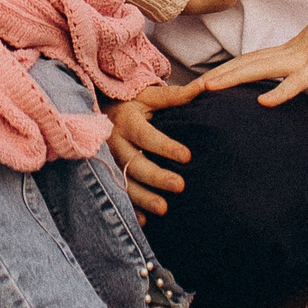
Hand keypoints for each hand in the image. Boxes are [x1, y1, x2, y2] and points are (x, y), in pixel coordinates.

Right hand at [103, 80, 200, 216]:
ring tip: (164, 209)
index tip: (187, 156)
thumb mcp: (149, 96)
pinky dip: (131, 209)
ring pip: (125, 182)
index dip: (165, 146)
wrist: (102, 109)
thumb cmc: (132, 103)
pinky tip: (145, 221)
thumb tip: (204, 86)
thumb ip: (175, 96)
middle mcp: (115, 142)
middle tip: (180, 186)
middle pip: (134, 163)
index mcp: (127, 121)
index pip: (146, 136)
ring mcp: (109, 161)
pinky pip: (118, 193)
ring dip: (143, 197)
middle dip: (156, 177)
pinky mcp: (109, 173)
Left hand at [196, 0, 307, 105]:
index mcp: (292, 49)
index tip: (207, 80)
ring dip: (233, 79)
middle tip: (191, 88)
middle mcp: (292, 53)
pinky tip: (263, 102)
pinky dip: (280, 92)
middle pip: (248, 65)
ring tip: (208, 88)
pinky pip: (297, 82)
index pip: (252, 61)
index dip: (228, 70)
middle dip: (219, 77)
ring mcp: (306, 58)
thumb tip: (306, 70)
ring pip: (261, 70)